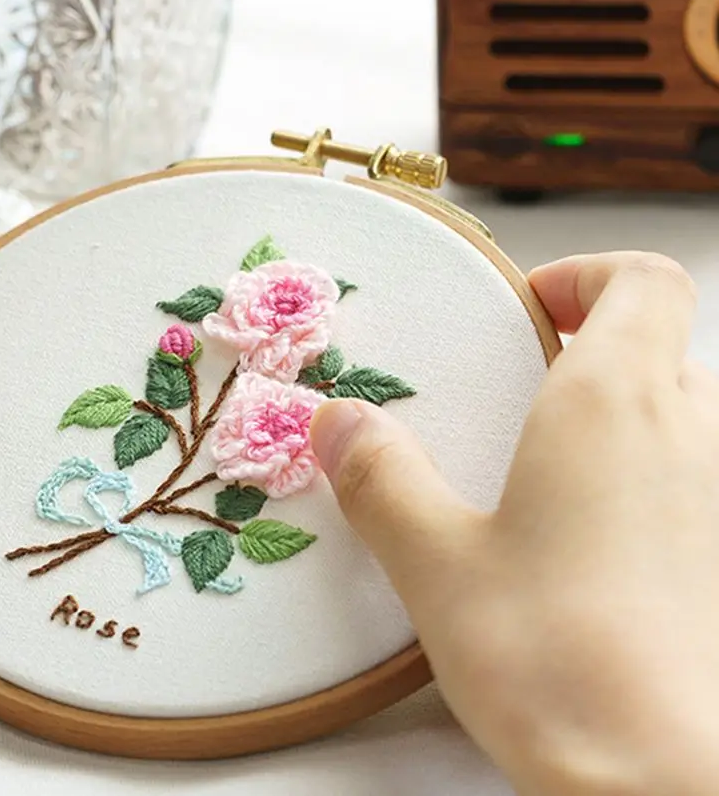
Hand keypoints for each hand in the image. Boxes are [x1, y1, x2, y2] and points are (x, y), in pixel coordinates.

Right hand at [310, 252, 718, 795]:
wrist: (671, 788)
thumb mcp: (437, 563)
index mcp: (613, 403)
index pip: (644, 279)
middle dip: (594, 352)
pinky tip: (597, 555)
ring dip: (625, 420)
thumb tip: (338, 422)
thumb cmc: (558, 662)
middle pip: (662, 345)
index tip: (528, 311)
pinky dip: (654, 487)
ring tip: (552, 479)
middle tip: (523, 398)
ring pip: (687, 417)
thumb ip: (381, 479)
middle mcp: (692, 434)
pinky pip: (699, 487)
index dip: (588, 275)